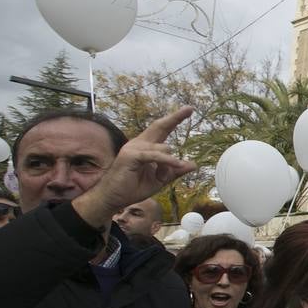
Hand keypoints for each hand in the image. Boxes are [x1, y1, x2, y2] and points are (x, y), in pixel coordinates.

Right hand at [73, 107, 195, 227]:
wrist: (114, 198)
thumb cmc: (133, 187)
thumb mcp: (160, 179)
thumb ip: (174, 171)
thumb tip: (193, 164)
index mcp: (146, 147)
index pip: (162, 129)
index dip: (174, 119)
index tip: (188, 109)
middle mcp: (139, 144)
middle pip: (159, 126)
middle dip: (175, 117)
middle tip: (189, 108)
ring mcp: (133, 148)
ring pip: (163, 148)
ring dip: (169, 163)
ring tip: (161, 176)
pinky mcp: (130, 155)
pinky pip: (154, 155)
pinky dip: (167, 160)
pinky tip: (176, 164)